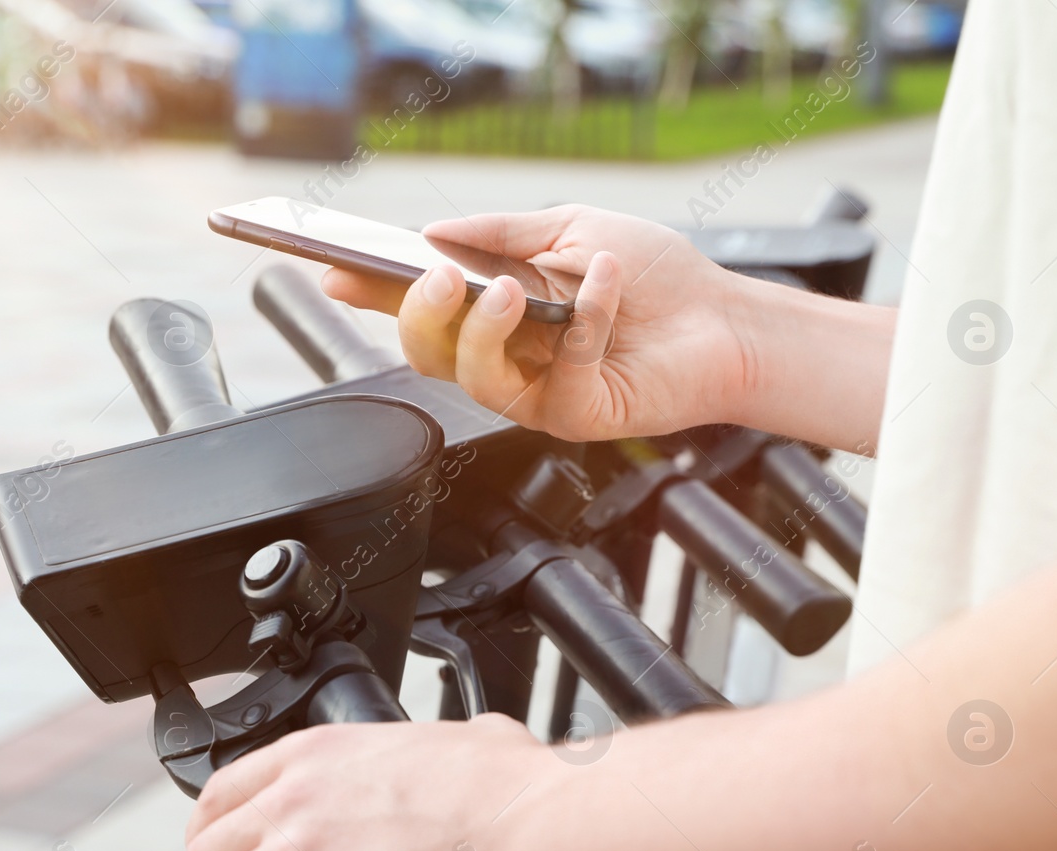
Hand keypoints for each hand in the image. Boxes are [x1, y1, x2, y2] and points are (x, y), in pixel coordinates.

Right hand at [321, 206, 751, 441]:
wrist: (724, 318)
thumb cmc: (655, 277)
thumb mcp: (572, 229)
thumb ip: (504, 232)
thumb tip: (433, 232)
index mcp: (494, 312)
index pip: (420, 307)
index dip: (371, 294)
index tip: (332, 270)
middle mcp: (505, 358)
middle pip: (429, 354)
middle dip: (420, 315)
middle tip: (437, 276)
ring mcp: (536, 393)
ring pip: (474, 379)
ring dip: (483, 331)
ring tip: (507, 290)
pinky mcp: (577, 415)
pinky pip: (557, 376)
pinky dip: (583, 321)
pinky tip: (604, 282)